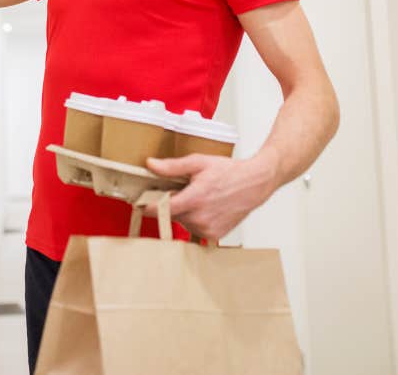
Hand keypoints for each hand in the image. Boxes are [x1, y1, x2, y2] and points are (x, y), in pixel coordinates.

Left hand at [143, 153, 276, 240]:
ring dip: (183, 211)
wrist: (254, 183)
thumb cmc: (228, 171)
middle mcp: (200, 218)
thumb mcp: (198, 162)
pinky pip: (195, 229)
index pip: (161, 209)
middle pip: (171, 215)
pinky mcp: (215, 236)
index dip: (149, 204)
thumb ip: (172, 166)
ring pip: (183, 222)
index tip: (143, 199)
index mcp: (194, 199)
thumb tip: (150, 165)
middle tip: (180, 189)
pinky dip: (195, 219)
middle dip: (170, 203)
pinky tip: (205, 206)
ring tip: (197, 196)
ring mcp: (208, 229)